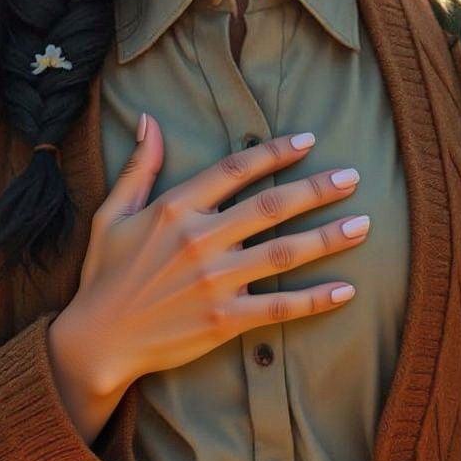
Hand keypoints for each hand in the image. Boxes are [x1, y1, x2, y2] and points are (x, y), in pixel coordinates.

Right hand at [53, 114, 369, 395]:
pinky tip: (346, 289)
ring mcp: (215, 282)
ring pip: (284, 253)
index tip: (308, 140)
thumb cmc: (104, 275)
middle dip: (317, 188)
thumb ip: (139, 167)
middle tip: (353, 175)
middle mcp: (200, 240)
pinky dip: (315, 300)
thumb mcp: (111, 214)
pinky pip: (279, 307)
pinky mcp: (224, 321)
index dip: (275, 152)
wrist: (96, 342)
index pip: (235, 169)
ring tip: (364, 225)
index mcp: (175, 208)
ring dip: (328, 237)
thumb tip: (148, 119)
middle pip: (271, 206)